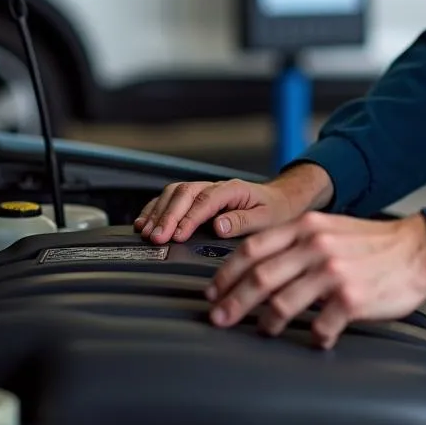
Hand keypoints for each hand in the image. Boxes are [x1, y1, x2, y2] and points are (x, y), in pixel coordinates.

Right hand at [134, 165, 332, 244]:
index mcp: (233, 190)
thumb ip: (243, 221)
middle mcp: (216, 186)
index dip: (189, 218)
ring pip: (174, 193)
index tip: (177, 236)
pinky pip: (171, 198)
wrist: (281, 201)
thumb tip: (218, 226)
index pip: (205, 201)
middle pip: (184, 194)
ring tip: (146, 232)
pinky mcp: (197, 198)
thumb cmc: (275, 211)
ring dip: (158, 212)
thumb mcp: (267, 218)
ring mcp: (205, 190)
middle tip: (156, 238)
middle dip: (167, 216)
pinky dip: (155, 209)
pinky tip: (144, 222)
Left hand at [205, 212, 425, 347]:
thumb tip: (260, 264)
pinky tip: (315, 338)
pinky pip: (319, 326)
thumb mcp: (330, 228)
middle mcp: (317, 246)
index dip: (227, 273)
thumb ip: (298, 240)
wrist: (418, 251)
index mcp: (308, 226)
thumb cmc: (373, 244)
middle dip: (233, 302)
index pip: (253, 248)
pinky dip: (312, 337)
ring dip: (265, 322)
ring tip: (263, 330)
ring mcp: (333, 272)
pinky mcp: (351, 299)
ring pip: (281, 302)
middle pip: (259, 276)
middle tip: (220, 318)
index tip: (215, 291)